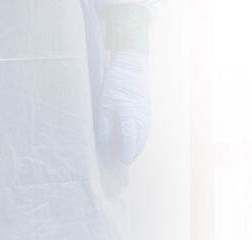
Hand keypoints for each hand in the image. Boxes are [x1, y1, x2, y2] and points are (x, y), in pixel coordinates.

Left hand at [96, 50, 150, 164]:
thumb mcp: (104, 103)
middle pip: (140, 140)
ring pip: (145, 135)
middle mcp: (141, 117)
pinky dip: (142, 136)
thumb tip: (103, 140)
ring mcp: (146, 112)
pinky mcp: (147, 108)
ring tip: (132, 153)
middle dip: (134, 152)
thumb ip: (104, 124)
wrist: (132, 66)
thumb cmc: (116, 83)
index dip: (127, 152)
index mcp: (130, 116)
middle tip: (127, 161)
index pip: (130, 140)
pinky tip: (137, 138)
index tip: (124, 162)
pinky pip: (147, 127)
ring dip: (139, 145)